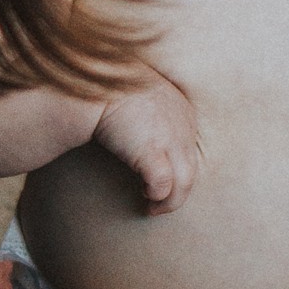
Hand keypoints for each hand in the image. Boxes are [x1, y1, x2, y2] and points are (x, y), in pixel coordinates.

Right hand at [92, 76, 200, 213]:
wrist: (97, 80)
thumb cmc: (110, 85)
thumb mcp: (141, 95)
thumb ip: (150, 111)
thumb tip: (141, 132)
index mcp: (183, 111)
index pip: (189, 149)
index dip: (177, 169)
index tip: (161, 180)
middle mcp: (183, 126)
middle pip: (191, 169)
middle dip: (178, 192)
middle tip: (158, 205)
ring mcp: (171, 139)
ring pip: (184, 182)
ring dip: (170, 201)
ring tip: (153, 208)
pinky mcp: (153, 152)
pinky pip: (163, 185)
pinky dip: (157, 195)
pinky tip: (145, 197)